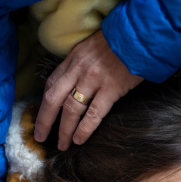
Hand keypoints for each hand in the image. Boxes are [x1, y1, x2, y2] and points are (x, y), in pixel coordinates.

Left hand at [34, 30, 143, 149]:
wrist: (140, 37)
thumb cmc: (120, 42)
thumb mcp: (93, 47)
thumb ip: (83, 63)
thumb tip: (78, 82)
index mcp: (73, 59)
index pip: (52, 83)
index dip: (44, 103)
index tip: (41, 117)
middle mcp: (79, 69)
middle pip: (54, 98)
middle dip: (45, 120)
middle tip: (41, 137)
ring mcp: (94, 79)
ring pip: (71, 109)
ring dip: (64, 129)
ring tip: (62, 145)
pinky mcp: (111, 88)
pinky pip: (94, 112)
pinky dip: (84, 128)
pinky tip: (79, 139)